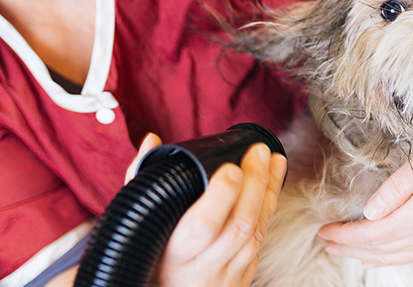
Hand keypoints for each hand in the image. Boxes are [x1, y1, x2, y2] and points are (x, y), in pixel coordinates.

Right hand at [48, 134, 286, 286]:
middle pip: (239, 225)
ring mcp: (227, 276)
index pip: (204, 225)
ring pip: (256, 232)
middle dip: (254, 183)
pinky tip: (273, 182)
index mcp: (173, 256)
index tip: (231, 167)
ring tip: (273, 158)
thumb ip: (143, 183)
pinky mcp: (244, 277)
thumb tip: (152, 140)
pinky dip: (269, 207)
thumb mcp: (140, 226)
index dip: (222, 195)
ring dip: (268, 191)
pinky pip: (261, 239)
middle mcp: (203, 269)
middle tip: (258, 151)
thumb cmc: (150, 257)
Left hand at [316, 142, 412, 267]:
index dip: (344, 234)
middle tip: (327, 243)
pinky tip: (377, 258)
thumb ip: (394, 188)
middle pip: (379, 250)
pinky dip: (390, 259)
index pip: (371, 234)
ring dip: (367, 256)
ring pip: (395, 257)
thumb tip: (369, 212)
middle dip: (349, 248)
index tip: (323, 230)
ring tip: (345, 251)